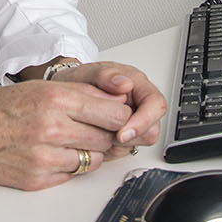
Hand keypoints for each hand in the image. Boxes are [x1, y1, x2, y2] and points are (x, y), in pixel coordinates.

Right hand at [0, 76, 137, 189]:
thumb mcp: (39, 88)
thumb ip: (81, 95)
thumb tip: (117, 102)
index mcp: (54, 99)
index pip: (114, 113)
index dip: (121, 116)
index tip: (118, 116)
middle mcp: (51, 128)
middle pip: (107, 139)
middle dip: (106, 135)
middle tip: (95, 129)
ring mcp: (44, 157)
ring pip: (93, 160)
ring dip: (88, 152)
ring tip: (69, 141)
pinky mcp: (37, 179)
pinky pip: (72, 176)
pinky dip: (69, 167)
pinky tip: (53, 154)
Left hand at [46, 61, 167, 156]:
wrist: (66, 92)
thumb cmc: (80, 80)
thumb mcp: (87, 73)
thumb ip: (105, 76)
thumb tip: (125, 84)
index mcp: (137, 84)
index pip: (156, 104)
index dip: (144, 121)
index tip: (123, 133)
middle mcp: (139, 103)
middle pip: (152, 129)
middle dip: (131, 137)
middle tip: (109, 138)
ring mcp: (133, 120)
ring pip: (140, 142)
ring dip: (121, 144)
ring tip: (98, 134)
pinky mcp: (124, 135)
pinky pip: (125, 149)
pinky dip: (112, 148)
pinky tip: (97, 140)